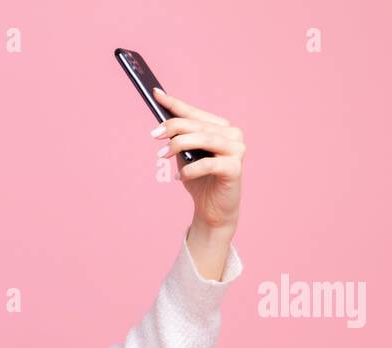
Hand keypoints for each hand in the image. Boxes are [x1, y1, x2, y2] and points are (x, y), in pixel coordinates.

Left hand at [151, 87, 244, 229]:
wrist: (213, 209)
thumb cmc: (199, 180)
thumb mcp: (185, 156)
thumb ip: (179, 140)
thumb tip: (161, 126)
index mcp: (221, 127)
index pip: (195, 113)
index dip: (175, 104)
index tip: (155, 94)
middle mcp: (232, 134)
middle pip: (198, 125)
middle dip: (173, 127)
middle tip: (154, 135)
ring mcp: (237, 150)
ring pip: (204, 139)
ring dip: (178, 145)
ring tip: (162, 155)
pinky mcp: (235, 169)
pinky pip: (208, 164)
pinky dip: (190, 170)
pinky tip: (180, 177)